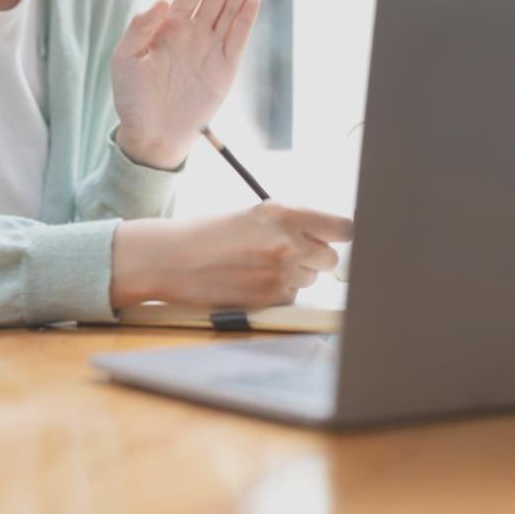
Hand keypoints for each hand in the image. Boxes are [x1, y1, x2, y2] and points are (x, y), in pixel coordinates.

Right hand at [110, 201, 353, 309]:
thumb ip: (290, 222)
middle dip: (315, 257)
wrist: (171, 258)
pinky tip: (252, 282)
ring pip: (311, 279)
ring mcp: (281, 274)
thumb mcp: (253, 214)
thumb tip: (325, 234)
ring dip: (296, 275)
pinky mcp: (271, 299)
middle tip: (291, 253)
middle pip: (331, 258)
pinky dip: (279, 292)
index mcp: (284, 214)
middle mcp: (288, 242)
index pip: (342, 227)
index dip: (338, 234)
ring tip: (262, 266)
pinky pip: (292, 297)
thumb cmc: (208, 233)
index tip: (333, 237)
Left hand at [111, 0, 261, 168]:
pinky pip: (237, 38)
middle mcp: (194, 30)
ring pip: (231, 7)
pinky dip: (245, 18)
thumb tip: (163, 0)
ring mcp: (212, 48)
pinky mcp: (225, 69)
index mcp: (170, 24)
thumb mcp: (125, 59)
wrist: (150, 135)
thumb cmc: (132, 98)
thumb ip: (140, 27)